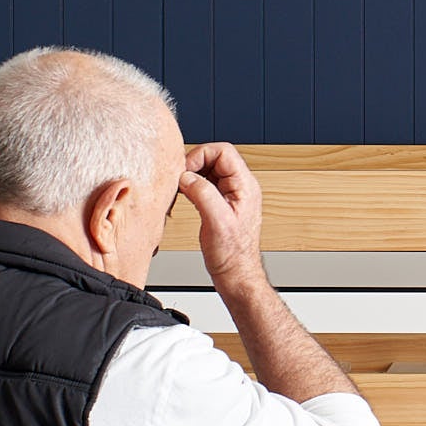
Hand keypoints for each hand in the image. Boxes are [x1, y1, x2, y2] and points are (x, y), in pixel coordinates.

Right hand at [180, 143, 265, 297]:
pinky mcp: (222, 203)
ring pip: (209, 169)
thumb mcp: (217, 222)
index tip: (185, 171)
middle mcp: (241, 187)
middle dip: (194, 164)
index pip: (224, 151)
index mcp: (245, 187)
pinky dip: (192, 186)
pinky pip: (205, 183)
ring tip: (181, 189)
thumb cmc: (233, 254)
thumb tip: (186, 176)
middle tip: (181, 180)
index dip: (201, 155)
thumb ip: (203, 194)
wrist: (236, 274)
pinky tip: (185, 197)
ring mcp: (232, 195)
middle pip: (215, 157)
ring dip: (192, 175)